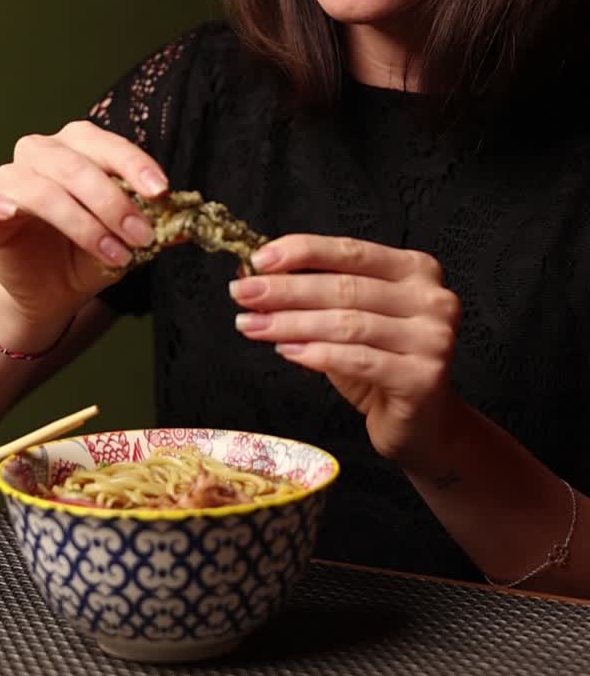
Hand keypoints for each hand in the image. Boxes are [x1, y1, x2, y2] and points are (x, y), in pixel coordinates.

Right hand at [0, 122, 167, 332]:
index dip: (135, 165)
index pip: (108, 146)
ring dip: (80, 221)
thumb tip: (190, 225)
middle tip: (141, 236)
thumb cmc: (88, 254)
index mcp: (79, 147)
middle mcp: (42, 153)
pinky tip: (9, 212)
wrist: (50, 293)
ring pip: (39, 187)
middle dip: (113, 202)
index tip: (162, 193)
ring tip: (112, 252)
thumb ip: (155, 228)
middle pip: (75, 166)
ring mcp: (9, 179)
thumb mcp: (129, 243)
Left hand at [230, 234, 460, 471]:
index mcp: (417, 269)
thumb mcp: (351, 319)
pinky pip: (358, 359)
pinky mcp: (423, 377)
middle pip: (345, 287)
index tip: (259, 259)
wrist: (424, 424)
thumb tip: (258, 275)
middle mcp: (432, 298)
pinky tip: (286, 350)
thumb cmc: (382, 365)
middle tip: (243, 294)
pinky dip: (315, 354)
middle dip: (286, 290)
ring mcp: (433, 338)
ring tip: (253, 325)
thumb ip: (318, 293)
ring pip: (347, 323)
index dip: (302, 252)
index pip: (351, 251)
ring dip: (291, 323)